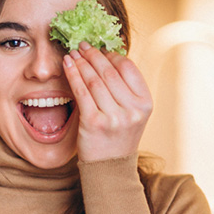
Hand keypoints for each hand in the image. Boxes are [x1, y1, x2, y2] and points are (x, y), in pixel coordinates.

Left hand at [63, 42, 152, 161]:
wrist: (109, 168)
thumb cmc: (118, 136)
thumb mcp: (132, 113)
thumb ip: (125, 89)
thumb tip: (107, 56)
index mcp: (145, 103)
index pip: (128, 68)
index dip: (112, 55)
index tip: (99, 49)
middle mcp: (132, 110)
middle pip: (109, 72)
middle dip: (93, 55)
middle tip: (82, 45)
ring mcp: (114, 117)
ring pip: (94, 80)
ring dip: (81, 63)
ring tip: (72, 54)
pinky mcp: (93, 123)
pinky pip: (81, 92)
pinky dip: (73, 75)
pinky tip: (67, 65)